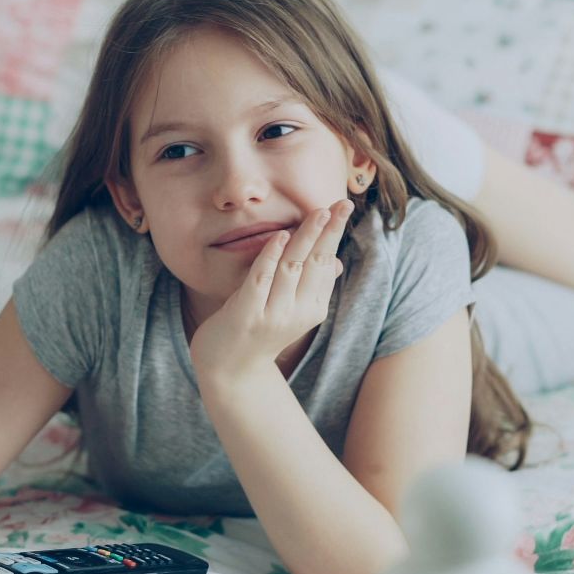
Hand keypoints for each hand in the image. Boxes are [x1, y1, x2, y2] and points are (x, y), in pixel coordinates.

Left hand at [188, 198, 351, 387]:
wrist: (230, 369)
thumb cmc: (259, 331)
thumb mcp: (291, 309)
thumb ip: (311, 285)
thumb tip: (336, 261)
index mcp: (313, 308)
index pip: (326, 263)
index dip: (334, 234)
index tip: (343, 207)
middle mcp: (298, 312)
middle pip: (316, 263)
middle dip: (329, 231)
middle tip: (342, 203)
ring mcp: (273, 314)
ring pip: (292, 268)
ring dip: (304, 238)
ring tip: (316, 214)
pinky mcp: (247, 315)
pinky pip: (261, 280)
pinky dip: (270, 257)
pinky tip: (278, 236)